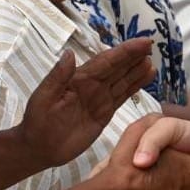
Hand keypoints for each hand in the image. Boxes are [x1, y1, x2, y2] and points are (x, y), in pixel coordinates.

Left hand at [20, 39, 154, 167]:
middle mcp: (91, 85)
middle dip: (133, 56)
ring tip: (152, 62)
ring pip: (122, 80)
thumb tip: (69, 53)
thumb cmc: (38, 121)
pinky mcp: (104, 113)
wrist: (39, 147)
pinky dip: (135, 87)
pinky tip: (146, 77)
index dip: (125, 51)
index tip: (143, 43)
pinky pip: (122, 96)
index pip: (106, 61)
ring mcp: (99, 98)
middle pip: (117, 67)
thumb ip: (58, 76)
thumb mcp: (44, 98)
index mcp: (78, 78)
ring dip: (137, 70)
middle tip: (151, 46)